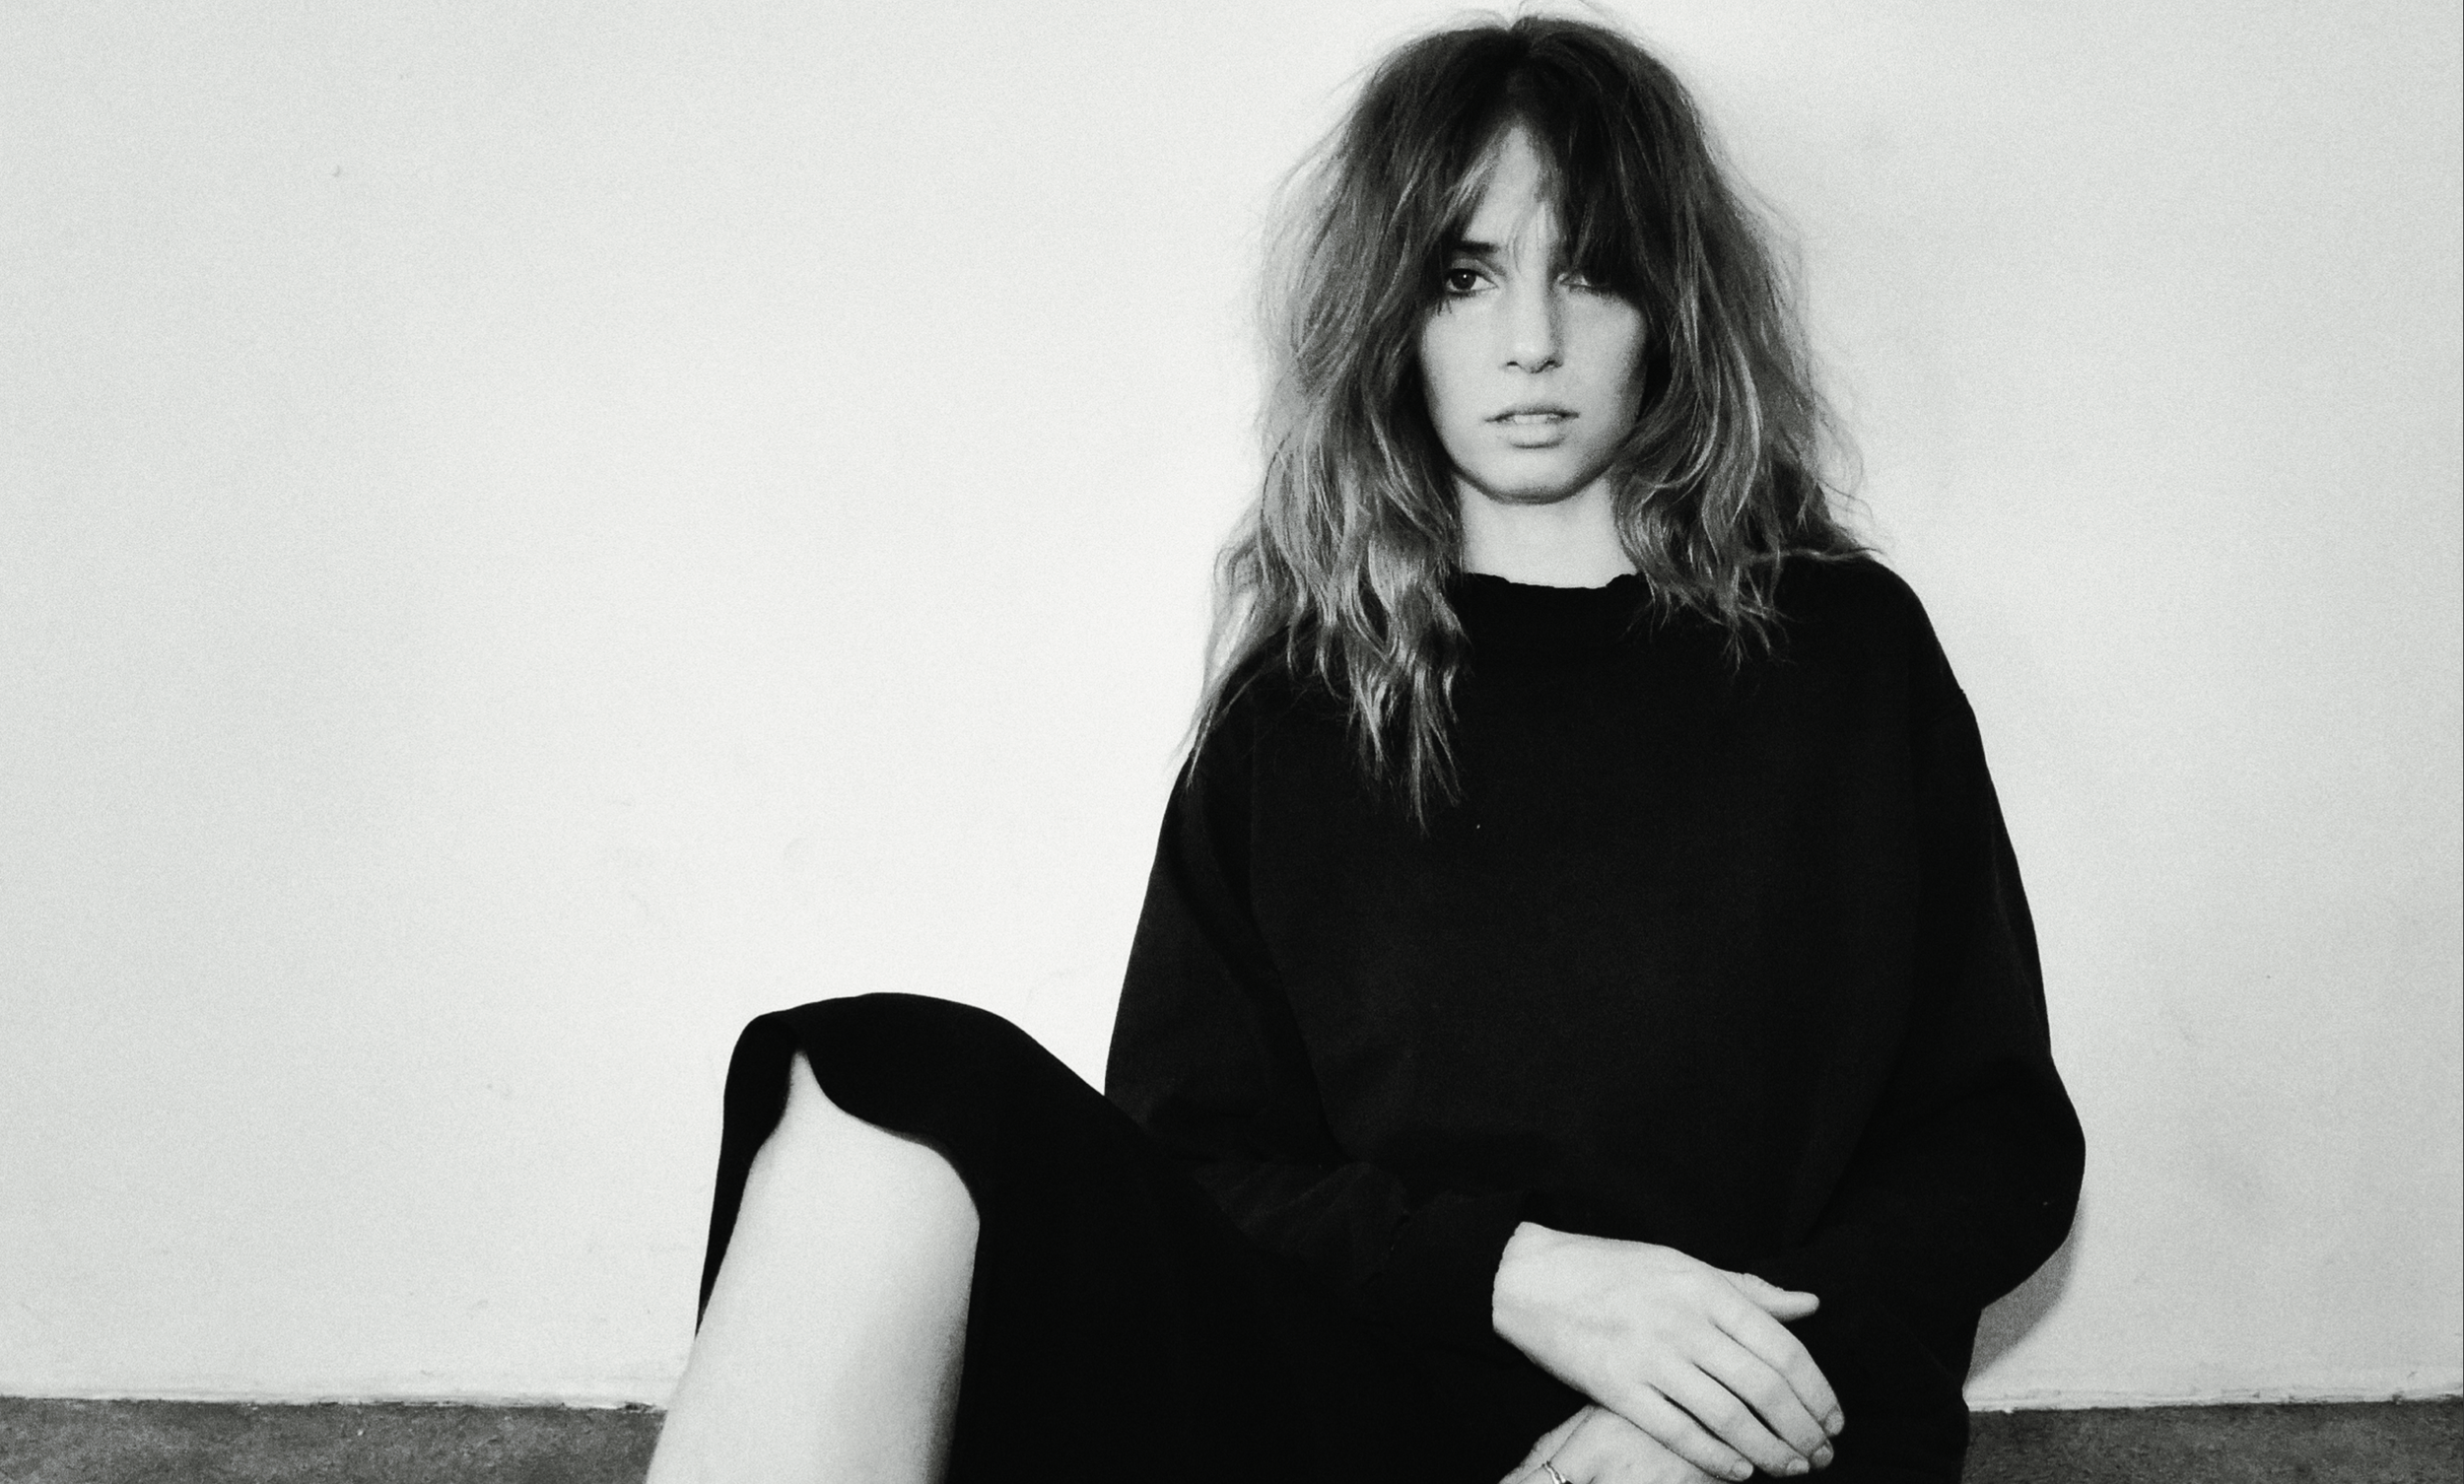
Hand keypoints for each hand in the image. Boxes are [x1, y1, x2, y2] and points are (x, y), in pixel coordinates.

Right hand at [1491, 1223, 1842, 1480]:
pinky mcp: (1616, 1388)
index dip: (1817, 1391)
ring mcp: (1649, 1357)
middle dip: (1802, 1429)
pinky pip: (1679, 1433)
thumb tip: (1809, 1305)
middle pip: (1763, 1389)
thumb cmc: (1611, 1269)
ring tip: (1791, 1467)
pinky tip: (1740, 1472)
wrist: (1529, 1278)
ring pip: (1728, 1418)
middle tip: (1822, 1454)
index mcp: (1705, 1288)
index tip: (1833, 1419)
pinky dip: (1717, 1459)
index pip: (1781, 1348)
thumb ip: (1747, 1290)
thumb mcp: (1682, 1265)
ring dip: (1770, 1451)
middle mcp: (1683, 1322)